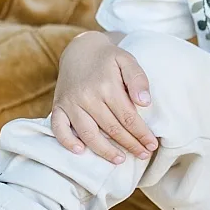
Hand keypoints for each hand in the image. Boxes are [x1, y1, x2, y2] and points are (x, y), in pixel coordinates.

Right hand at [51, 32, 157, 163]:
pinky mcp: (58, 106)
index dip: (141, 134)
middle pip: (111, 129)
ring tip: (120, 160)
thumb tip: (145, 102)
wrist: (79, 49)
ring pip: (88, 133)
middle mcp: (87, 96)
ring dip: (105, 151)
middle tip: (143, 155)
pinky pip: (58, 128)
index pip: (128, 117)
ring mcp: (70, 103)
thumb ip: (138, 79)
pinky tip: (81, 151)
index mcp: (106, 85)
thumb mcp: (127, 60)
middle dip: (130, 145)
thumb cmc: (107, 58)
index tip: (152, 145)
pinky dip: (67, 141)